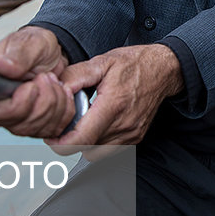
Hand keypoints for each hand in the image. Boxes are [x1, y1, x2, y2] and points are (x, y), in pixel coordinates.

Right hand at [0, 26, 72, 137]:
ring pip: (39, 129)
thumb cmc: (36, 46)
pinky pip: (54, 129)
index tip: (33, 83)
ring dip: (56, 102)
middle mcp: (0, 111)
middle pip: (21, 125)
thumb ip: (16, 55)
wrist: (53, 54)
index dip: (19, 103)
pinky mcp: (38, 126)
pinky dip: (65, 110)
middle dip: (44, 100)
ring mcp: (19, 121)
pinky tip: (63, 92)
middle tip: (47, 76)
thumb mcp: (30, 42)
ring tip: (54, 80)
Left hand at [47, 44, 183, 151]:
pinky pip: (108, 150)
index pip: (81, 139)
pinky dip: (98, 142)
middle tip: (68, 122)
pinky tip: (98, 123)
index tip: (51, 135)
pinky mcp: (135, 138)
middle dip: (70, 139)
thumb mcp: (101, 62)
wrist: (163, 70)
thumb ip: (75, 76)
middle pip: (85, 149)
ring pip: (95, 153)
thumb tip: (54, 88)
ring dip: (85, 142)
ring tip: (84, 122)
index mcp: (113, 105)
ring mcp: (131, 134)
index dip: (60, 143)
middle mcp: (124, 124)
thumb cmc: (135, 64)